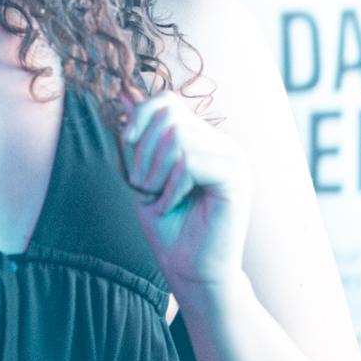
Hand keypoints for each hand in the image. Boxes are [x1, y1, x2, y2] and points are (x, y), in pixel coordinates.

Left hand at [120, 94, 250, 289]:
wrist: (188, 269)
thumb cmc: (168, 226)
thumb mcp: (144, 173)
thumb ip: (140, 135)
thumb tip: (124, 90)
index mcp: (203, 140)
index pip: (167, 101)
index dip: (139, 117)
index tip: (126, 144)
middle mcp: (222, 144)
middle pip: (169, 117)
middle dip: (143, 151)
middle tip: (144, 186)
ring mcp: (234, 159)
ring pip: (178, 138)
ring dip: (155, 172)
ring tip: (159, 197)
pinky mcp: (237, 179)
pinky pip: (190, 163)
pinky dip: (171, 187)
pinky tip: (174, 205)